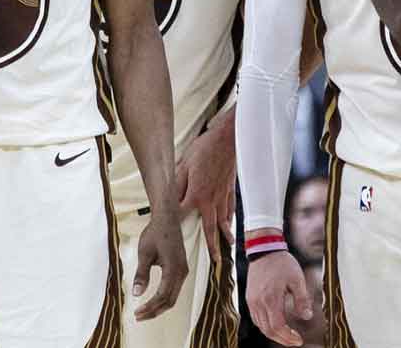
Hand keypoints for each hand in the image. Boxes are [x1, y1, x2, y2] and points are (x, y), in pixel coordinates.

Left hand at [132, 209, 188, 320]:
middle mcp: (182, 271)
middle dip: (154, 311)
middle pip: (170, 300)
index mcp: (174, 268)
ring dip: (159, 307)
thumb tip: (137, 293)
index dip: (150, 306)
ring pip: (173, 297)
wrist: (167, 219)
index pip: (163, 295)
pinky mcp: (181, 269)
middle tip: (139, 316)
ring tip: (144, 312)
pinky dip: (164, 299)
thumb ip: (141, 274)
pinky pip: (174, 289)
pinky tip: (153, 301)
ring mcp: (183, 271)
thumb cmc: (156, 233)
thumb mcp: (144, 253)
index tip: (137, 312)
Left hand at [176, 119, 235, 264]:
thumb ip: (177, 185)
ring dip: (225, 235)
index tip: (170, 239)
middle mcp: (211, 200)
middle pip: (210, 227)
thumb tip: (169, 199)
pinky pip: (231, 208)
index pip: (184, 215)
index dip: (176, 226)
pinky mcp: (230, 189)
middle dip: (211, 245)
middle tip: (215, 260)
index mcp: (196, 195)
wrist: (226, 140)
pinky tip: (231, 224)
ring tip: (227, 247)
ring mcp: (223, 195)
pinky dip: (231, 218)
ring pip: (224, 220)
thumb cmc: (203, 150)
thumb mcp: (184, 165)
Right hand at [246, 249, 313, 346]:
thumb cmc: (282, 263)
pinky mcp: (249, 298)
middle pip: (268, 330)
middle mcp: (258, 302)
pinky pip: (256, 318)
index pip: (277, 327)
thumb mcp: (297, 279)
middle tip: (295, 341)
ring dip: (273, 334)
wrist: (264, 249)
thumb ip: (302, 300)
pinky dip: (265, 326)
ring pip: (260, 326)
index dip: (288, 337)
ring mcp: (252, 301)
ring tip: (287, 335)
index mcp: (271, 298)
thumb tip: (307, 316)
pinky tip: (275, 325)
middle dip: (282, 339)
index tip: (299, 340)